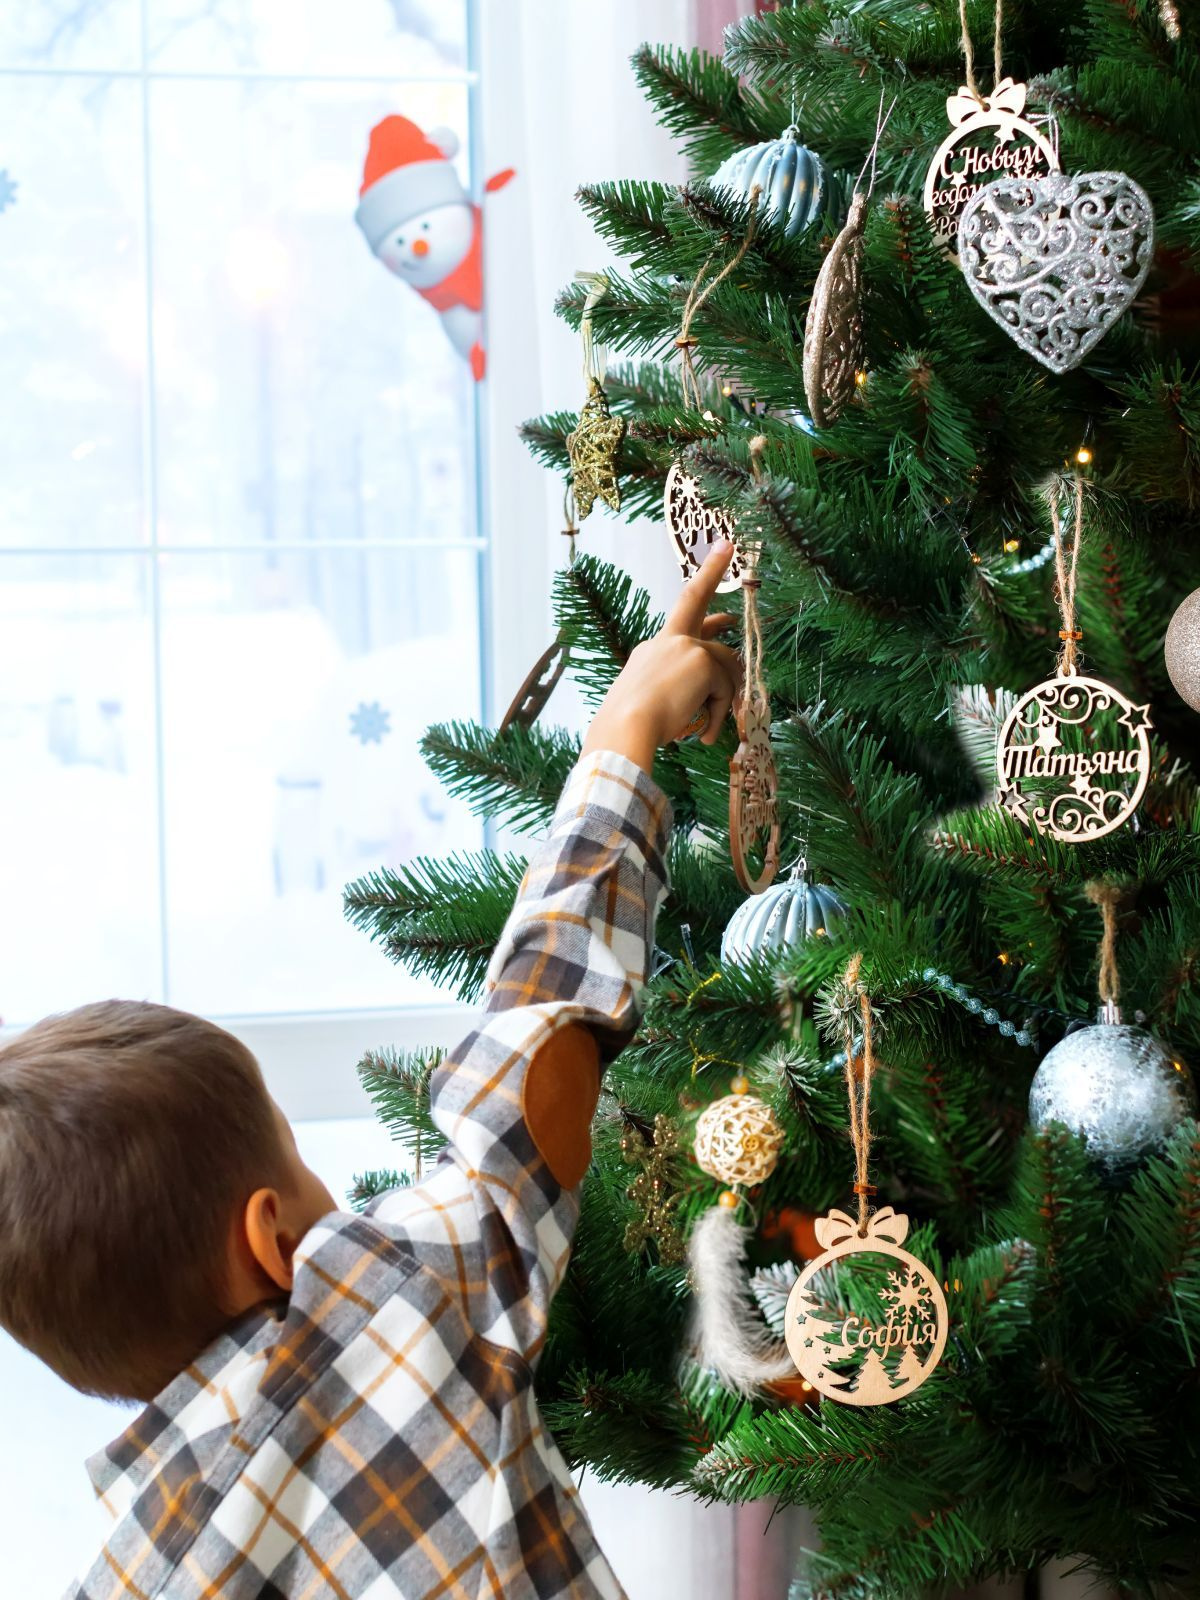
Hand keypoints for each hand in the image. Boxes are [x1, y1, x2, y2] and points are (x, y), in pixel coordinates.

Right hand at [580, 542, 741, 774]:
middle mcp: (668, 640)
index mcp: (652, 649)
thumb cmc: (630, 726)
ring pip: (725, 666)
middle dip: (715, 593)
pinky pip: (725, 688)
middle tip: (730, 590)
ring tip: (706, 727)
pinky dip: (719, 713)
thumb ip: (677, 690)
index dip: (706, 577)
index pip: (682, 610)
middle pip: (703, 619)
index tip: (723, 550)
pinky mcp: (702, 661)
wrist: (625, 728)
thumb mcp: (652, 701)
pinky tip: (703, 733)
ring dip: (723, 698)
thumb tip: (704, 696)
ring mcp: (686, 646)